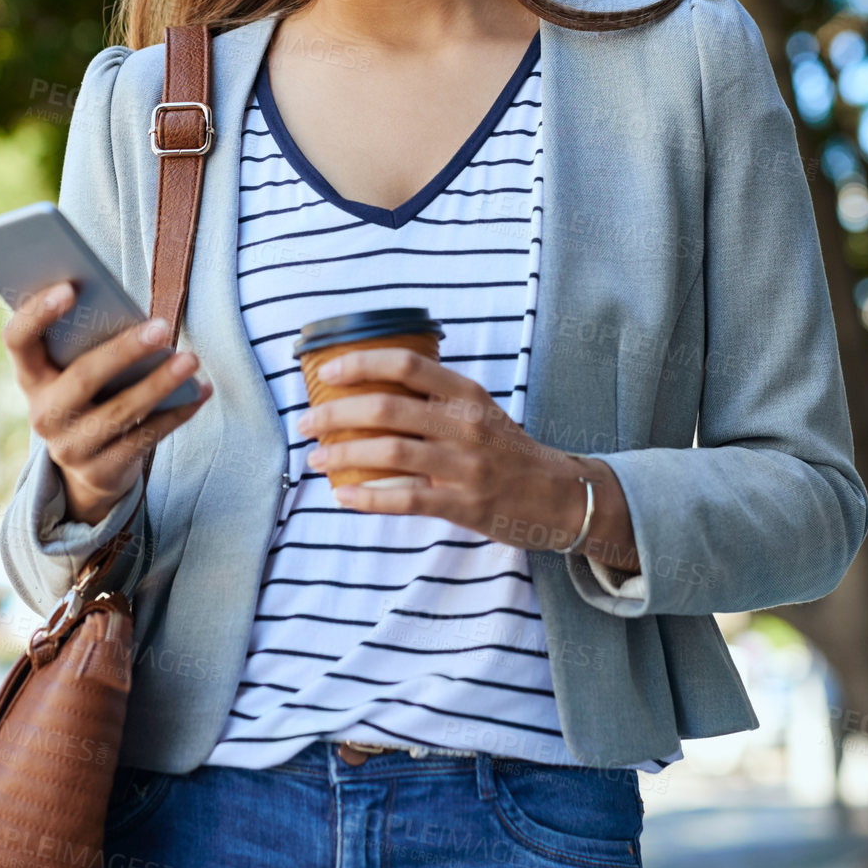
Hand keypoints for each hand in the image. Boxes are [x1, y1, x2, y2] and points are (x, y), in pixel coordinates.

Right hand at [2, 280, 211, 525]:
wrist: (90, 469)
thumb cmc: (91, 396)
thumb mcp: (78, 371)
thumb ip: (92, 343)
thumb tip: (138, 315)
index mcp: (31, 377)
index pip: (18, 340)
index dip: (37, 314)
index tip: (69, 288)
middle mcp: (43, 414)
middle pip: (82, 377)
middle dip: (124, 350)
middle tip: (162, 327)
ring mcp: (70, 448)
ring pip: (120, 412)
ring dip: (160, 384)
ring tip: (191, 360)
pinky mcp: (101, 472)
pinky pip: (145, 438)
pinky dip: (177, 413)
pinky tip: (200, 392)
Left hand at [296, 346, 638, 569]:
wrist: (560, 496)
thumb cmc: (508, 451)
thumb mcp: (479, 411)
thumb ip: (435, 399)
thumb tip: (370, 389)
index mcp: (466, 394)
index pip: (406, 364)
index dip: (361, 363)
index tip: (327, 371)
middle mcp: (464, 424)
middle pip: (387, 407)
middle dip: (336, 413)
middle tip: (307, 422)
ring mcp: (464, 466)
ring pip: (390, 452)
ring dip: (343, 454)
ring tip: (316, 459)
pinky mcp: (463, 504)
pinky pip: (404, 499)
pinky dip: (367, 498)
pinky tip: (343, 496)